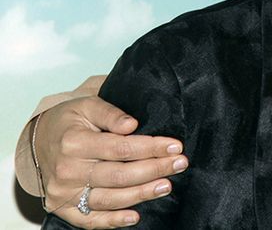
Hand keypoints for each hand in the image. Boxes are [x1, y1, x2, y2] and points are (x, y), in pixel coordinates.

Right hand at [34, 96, 187, 228]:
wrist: (39, 140)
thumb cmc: (69, 121)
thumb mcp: (88, 105)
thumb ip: (111, 113)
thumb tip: (132, 125)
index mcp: (74, 142)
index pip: (121, 148)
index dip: (151, 148)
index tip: (175, 146)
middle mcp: (67, 170)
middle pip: (119, 175)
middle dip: (154, 169)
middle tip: (180, 164)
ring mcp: (64, 192)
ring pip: (109, 198)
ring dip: (142, 194)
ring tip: (166, 186)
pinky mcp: (63, 207)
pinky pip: (90, 220)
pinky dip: (113, 222)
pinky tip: (135, 217)